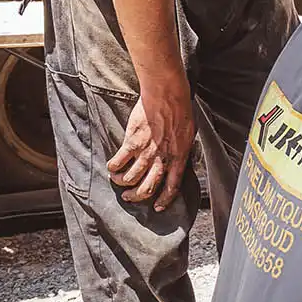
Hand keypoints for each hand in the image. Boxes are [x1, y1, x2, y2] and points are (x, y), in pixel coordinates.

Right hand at [108, 77, 195, 211]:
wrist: (167, 95)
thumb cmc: (180, 111)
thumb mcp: (189, 134)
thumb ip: (182, 150)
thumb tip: (180, 161)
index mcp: (179, 157)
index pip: (173, 185)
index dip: (165, 199)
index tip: (158, 207)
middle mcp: (163, 158)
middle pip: (148, 187)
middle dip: (137, 196)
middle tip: (130, 197)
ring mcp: (146, 151)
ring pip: (131, 178)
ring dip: (122, 183)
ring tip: (119, 181)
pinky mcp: (132, 142)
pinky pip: (119, 162)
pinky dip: (113, 168)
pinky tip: (112, 167)